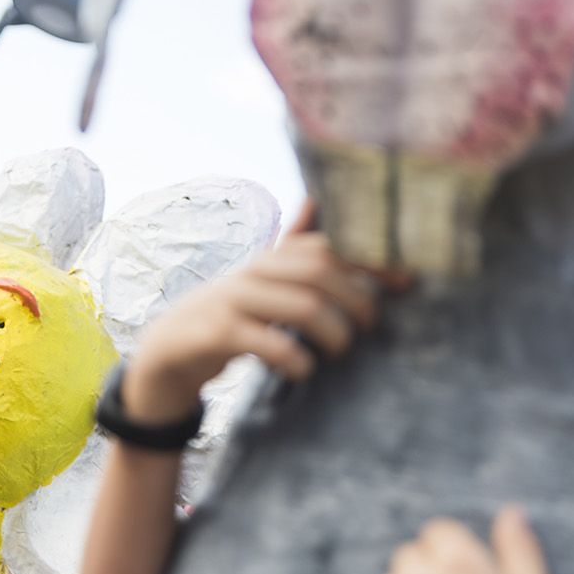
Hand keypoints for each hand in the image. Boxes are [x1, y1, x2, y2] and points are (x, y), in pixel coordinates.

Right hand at [124, 212, 390, 422]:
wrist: (166, 354)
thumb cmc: (227, 319)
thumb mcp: (262, 285)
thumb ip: (294, 252)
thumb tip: (319, 203)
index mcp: (272, 259)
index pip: (329, 246)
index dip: (372, 262)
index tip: (407, 284)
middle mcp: (255, 272)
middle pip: (321, 271)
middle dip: (358, 299)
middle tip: (368, 330)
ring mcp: (234, 300)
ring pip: (303, 304)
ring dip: (333, 332)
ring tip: (339, 353)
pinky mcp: (216, 333)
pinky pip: (267, 341)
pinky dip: (294, 358)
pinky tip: (303, 370)